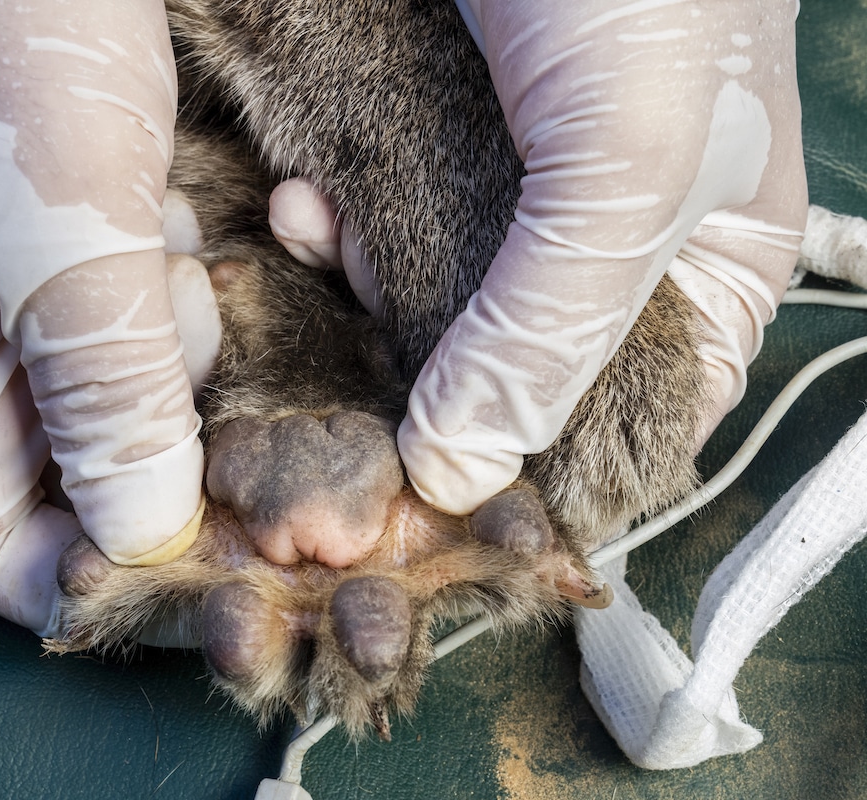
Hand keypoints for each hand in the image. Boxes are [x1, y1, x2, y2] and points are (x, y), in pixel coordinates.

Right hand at [0, 0, 216, 634]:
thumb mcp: (52, 218)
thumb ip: (97, 383)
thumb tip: (144, 530)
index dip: (91, 589)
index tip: (209, 583)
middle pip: (70, 489)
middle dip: (168, 486)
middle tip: (273, 462)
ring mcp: (24, 292)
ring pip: (121, 405)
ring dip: (183, 380)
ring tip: (191, 282)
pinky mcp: (78, 240)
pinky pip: (143, 320)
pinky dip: (184, 301)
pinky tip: (183, 226)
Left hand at [274, 0, 807, 518]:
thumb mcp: (633, 156)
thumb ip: (555, 319)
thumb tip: (461, 466)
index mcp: (700, 261)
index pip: (638, 415)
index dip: (548, 460)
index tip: (453, 485)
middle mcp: (601, 241)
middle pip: (508, 371)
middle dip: (429, 374)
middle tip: (371, 363)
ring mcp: (504, 196)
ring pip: (424, 309)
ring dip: (361, 293)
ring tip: (327, 239)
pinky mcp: (421, 148)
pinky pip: (370, 231)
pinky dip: (331, 231)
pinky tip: (309, 206)